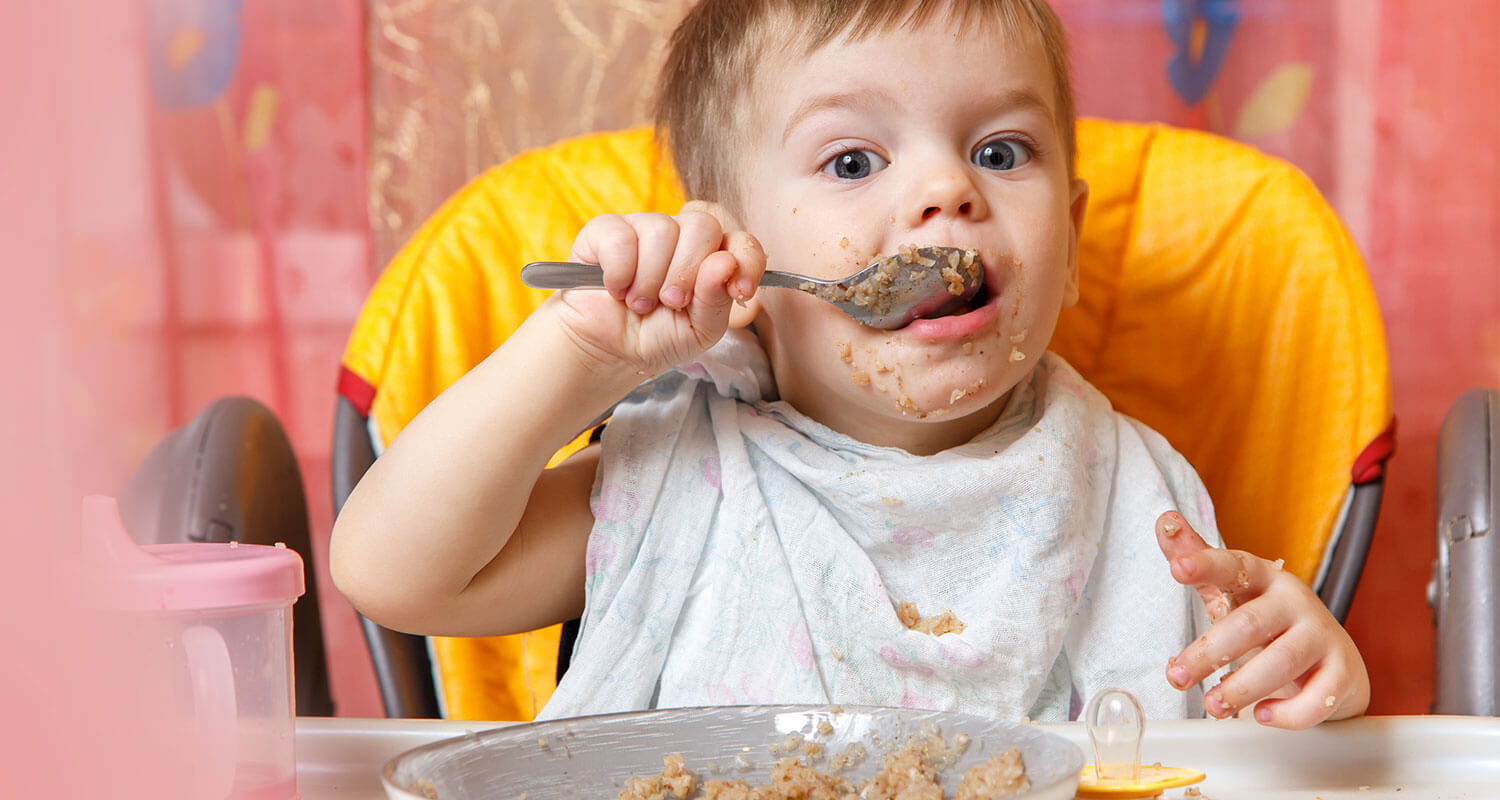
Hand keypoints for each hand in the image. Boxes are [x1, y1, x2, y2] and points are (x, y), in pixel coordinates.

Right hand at [549, 205, 765, 375]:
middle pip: (703, 225)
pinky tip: (616, 289)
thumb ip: (717, 300)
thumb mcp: (699, 331)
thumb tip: (725, 262)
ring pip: (662, 231)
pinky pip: (621, 239)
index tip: (739, 291)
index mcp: (712, 258)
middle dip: (688, 272)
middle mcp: (681, 236)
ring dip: (650, 280)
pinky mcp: (606, 230)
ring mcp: (644, 227)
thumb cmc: (658, 337)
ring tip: (639, 303)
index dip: (745, 261)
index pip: (741, 241)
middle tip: (671, 302)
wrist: (608, 351)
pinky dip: (620, 273)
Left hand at [1156, 511, 1370, 728]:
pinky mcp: (1342, 674)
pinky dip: (1288, 714)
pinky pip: (1317, 698)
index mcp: (1265, 579)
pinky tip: (1263, 715)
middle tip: (1176, 677)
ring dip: (1241, 688)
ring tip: (1213, 704)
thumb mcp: (1234, 590)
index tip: (1177, 567)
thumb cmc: (1273, 624)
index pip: (1233, 565)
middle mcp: (1295, 603)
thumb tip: (1163, 520)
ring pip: (1281, 662)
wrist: (1334, 662)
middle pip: (1249, 624)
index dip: (1205, 564)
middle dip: (1207, 652)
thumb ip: (1198, 560)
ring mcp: (1322, 637)